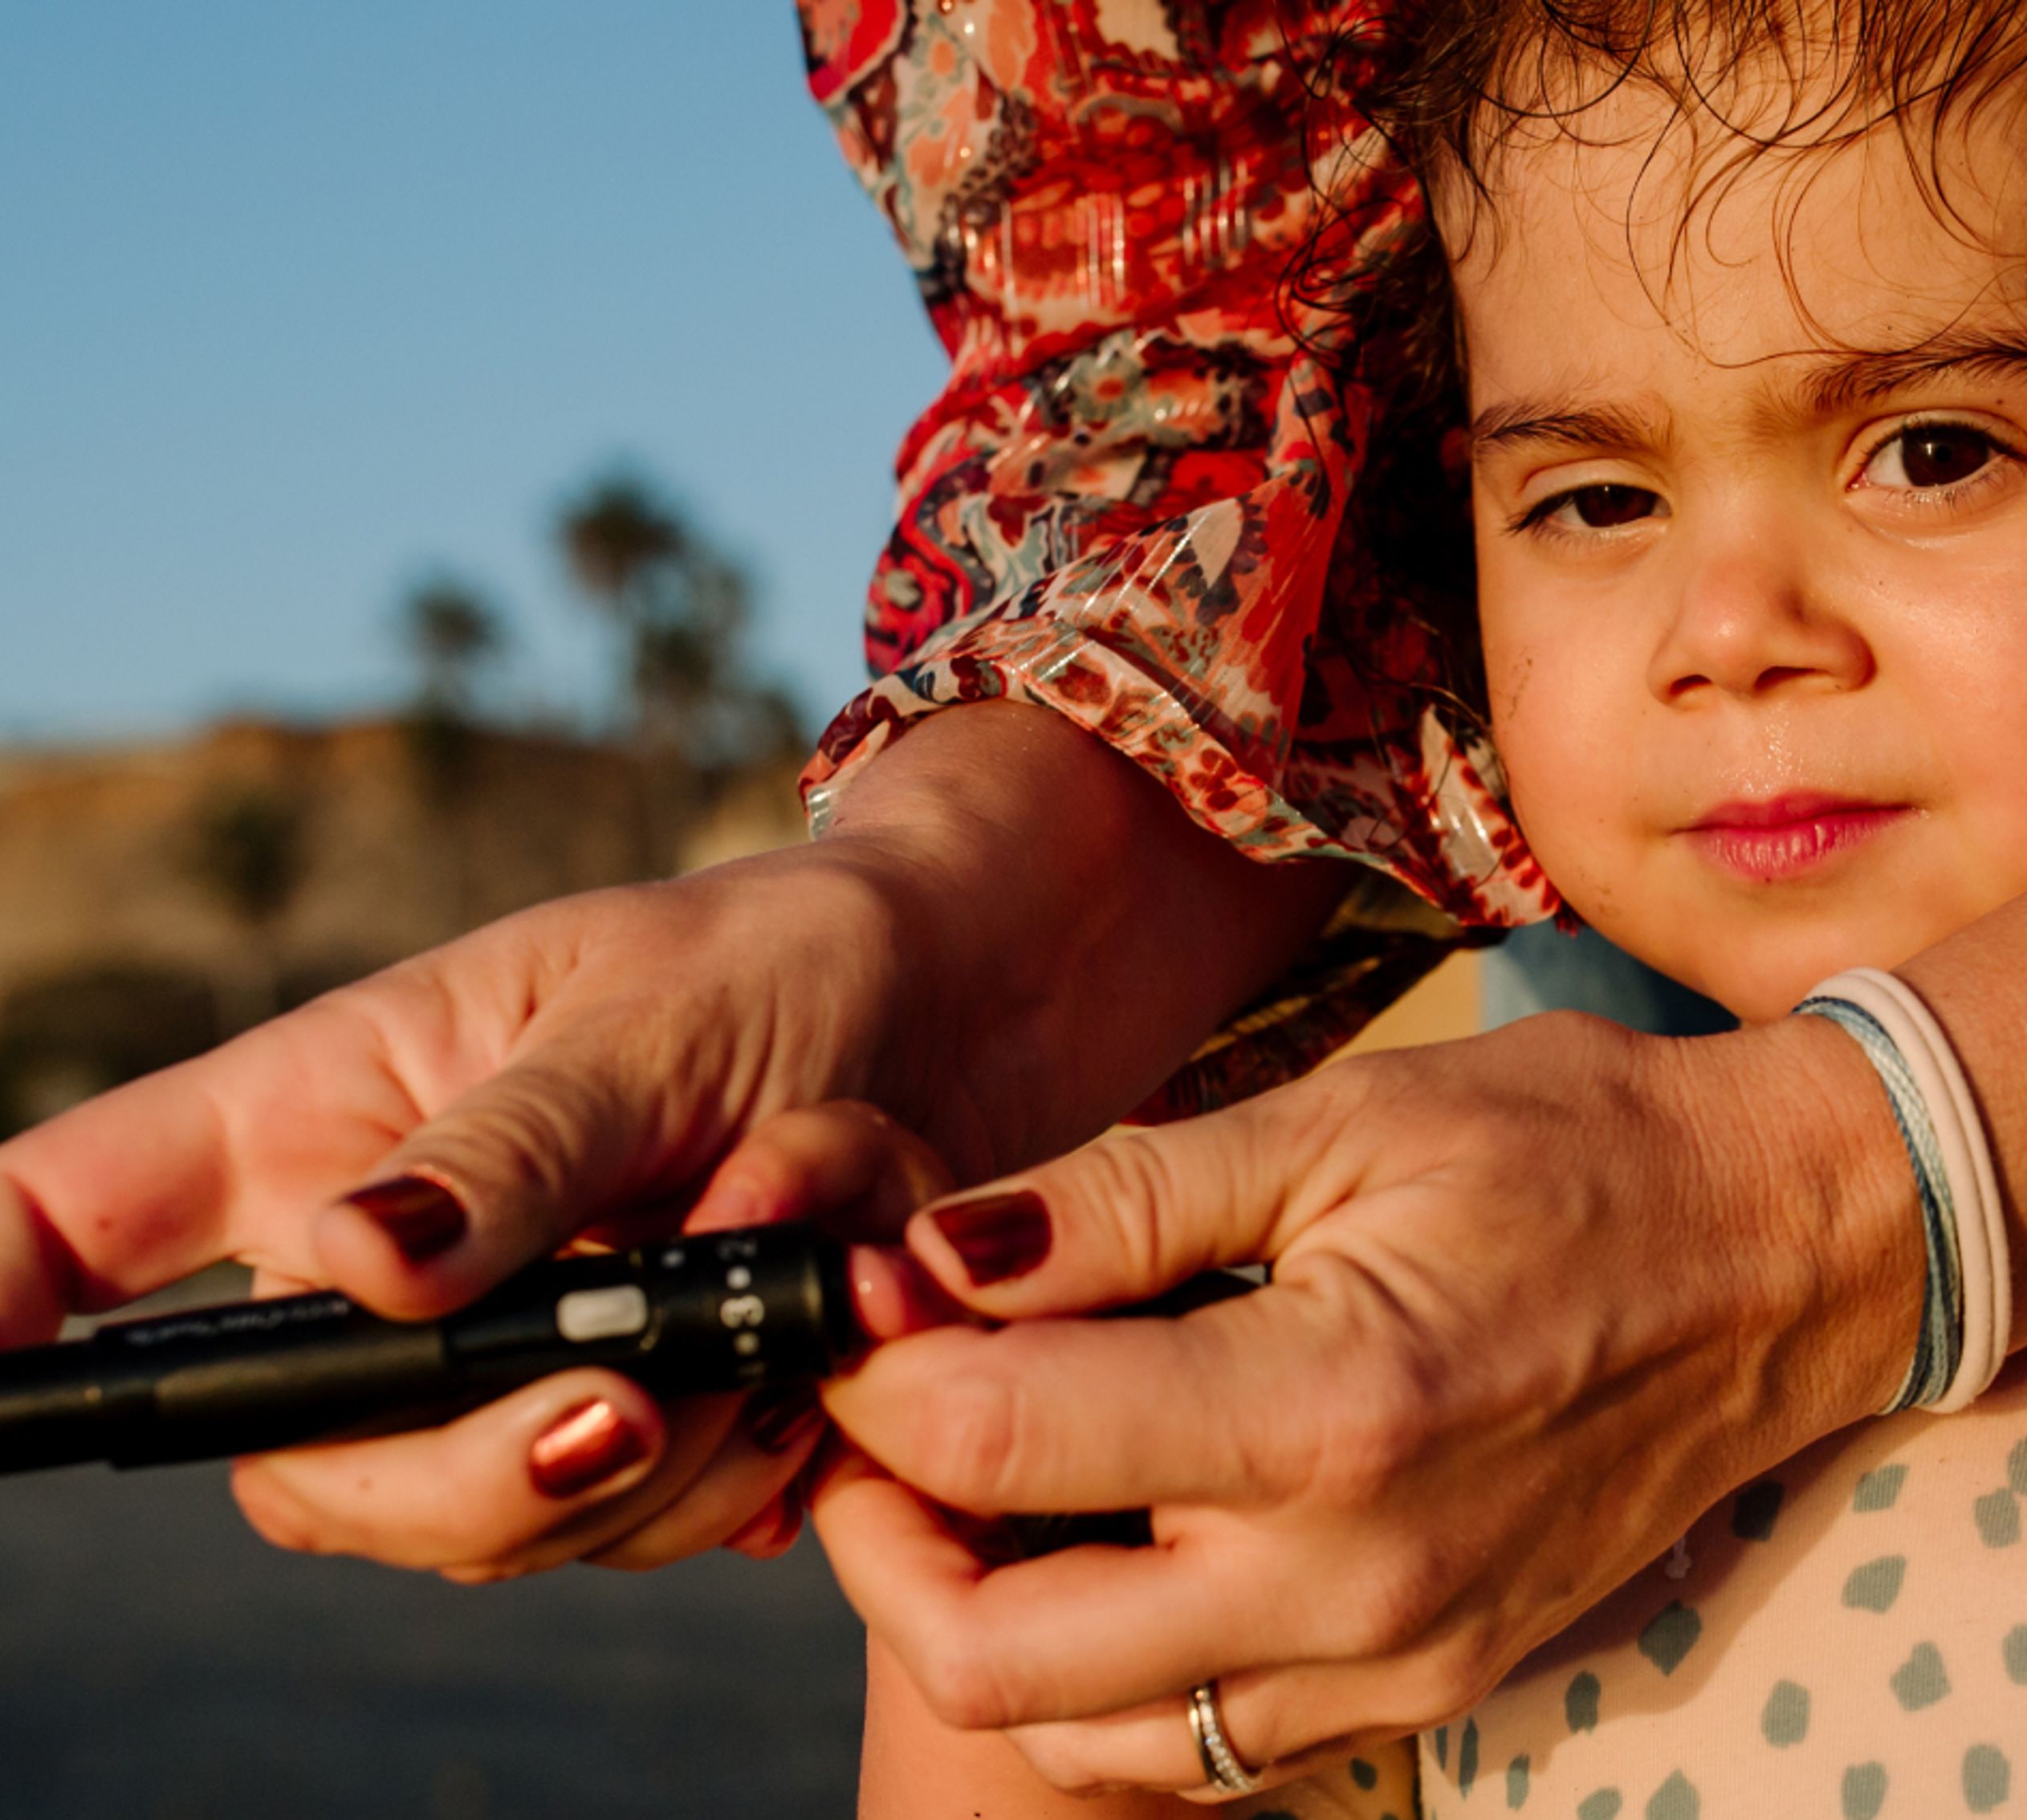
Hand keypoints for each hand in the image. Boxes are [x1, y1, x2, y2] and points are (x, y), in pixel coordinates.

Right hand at [0, 702, 1346, 1580]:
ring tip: (805, 1308)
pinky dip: (756, 1462)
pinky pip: (647, 1525)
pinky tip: (832, 1364)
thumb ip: (511, 1152)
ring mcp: (513, 1361)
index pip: (77, 1220)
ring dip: (666, 1447)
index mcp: (322, 1122)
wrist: (979, 1009)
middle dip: (466, 1470)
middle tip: (626, 1412)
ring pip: (492, 1520)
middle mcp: (387, 1263)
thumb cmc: (782, 962)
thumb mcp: (645, 1020)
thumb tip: (351, 1265)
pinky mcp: (648, 1425)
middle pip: (309, 1462)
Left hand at [810, 1008, 1915, 1796]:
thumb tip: (921, 1256)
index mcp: (1330, 1408)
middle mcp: (1353, 1580)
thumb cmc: (1578, 1150)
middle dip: (880, 1538)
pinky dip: (1104, 1672)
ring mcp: (1395, 1662)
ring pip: (1079, 1737)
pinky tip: (1113, 1541)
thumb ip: (1118, 1202)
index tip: (863, 1303)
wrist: (1789, 1256)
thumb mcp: (1346, 1122)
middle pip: (991, 1657)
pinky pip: (1198, 1747)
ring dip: (981, 1623)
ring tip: (987, 1482)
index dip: (877, 1372)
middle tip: (883, 1419)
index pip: (997, 1442)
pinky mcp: (1426, 1690)